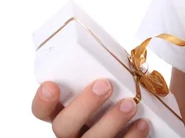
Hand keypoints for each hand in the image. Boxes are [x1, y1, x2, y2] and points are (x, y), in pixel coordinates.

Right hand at [31, 80, 149, 137]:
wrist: (136, 123)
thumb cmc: (117, 99)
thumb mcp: (103, 86)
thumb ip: (100, 75)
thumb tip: (119, 54)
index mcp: (63, 113)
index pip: (42, 111)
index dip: (42, 101)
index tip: (51, 85)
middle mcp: (72, 133)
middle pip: (63, 127)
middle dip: (83, 105)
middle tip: (104, 85)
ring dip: (111, 121)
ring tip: (130, 103)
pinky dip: (132, 136)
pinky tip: (142, 123)